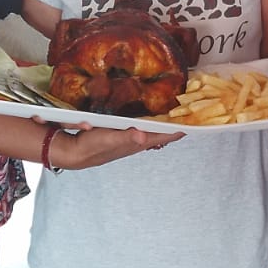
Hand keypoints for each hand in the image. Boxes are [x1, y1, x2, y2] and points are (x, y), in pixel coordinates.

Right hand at [50, 124, 184, 168]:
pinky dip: (149, 123)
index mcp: (136, 142)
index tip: (193, 122)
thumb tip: (142, 136)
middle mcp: (135, 142)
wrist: (74, 153)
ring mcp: (128, 140)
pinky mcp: (120, 136)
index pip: (162, 135)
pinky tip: (150, 119)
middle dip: (173, 125)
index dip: (177, 130)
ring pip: (151, 131)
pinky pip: (140, 129)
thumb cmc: (92, 146)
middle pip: (160, 133)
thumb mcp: (108, 139)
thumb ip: (125, 137)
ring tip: (174, 116)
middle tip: (187, 114)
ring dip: (163, 124)